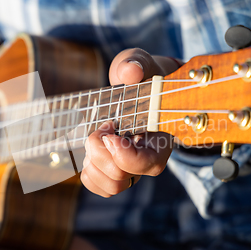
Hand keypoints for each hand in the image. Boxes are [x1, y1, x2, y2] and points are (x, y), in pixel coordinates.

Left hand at [80, 48, 180, 196]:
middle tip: (103, 125)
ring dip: (93, 162)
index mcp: (162, 139)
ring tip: (97, 138)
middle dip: (100, 150)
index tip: (109, 130)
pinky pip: (99, 186)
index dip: (122, 154)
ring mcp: (132, 171)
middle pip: (121, 176)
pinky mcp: (116, 174)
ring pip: (111, 186)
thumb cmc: (142, 77)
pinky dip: (89, 172)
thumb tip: (130, 72)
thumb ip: (136, 63)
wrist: (139, 88)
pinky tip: (93, 151)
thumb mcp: (140, 63)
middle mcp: (149, 161)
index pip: (147, 164)